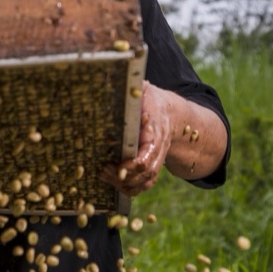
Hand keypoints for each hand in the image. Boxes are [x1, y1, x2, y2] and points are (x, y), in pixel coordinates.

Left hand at [101, 82, 174, 196]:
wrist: (168, 112)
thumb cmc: (150, 100)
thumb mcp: (143, 91)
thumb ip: (134, 89)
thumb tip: (120, 83)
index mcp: (156, 132)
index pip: (149, 154)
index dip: (134, 164)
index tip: (118, 166)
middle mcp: (159, 149)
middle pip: (147, 173)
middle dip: (124, 176)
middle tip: (103, 169)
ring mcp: (156, 160)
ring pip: (145, 182)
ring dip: (124, 185)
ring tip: (104, 174)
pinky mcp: (151, 167)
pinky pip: (143, 185)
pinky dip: (128, 188)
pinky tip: (111, 180)